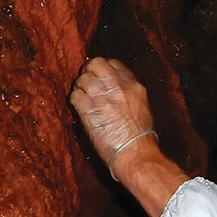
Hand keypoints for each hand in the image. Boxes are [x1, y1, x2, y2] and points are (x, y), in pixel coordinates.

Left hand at [69, 57, 156, 171]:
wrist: (135, 153)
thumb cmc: (141, 137)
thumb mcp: (142, 107)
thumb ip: (128, 93)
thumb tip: (115, 89)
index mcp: (133, 85)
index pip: (113, 63)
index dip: (103, 69)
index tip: (99, 77)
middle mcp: (118, 87)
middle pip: (96, 63)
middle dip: (88, 72)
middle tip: (86, 83)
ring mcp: (102, 97)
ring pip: (83, 78)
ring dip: (80, 87)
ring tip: (83, 98)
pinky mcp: (89, 110)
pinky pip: (74, 95)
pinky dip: (75, 101)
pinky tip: (80, 109)